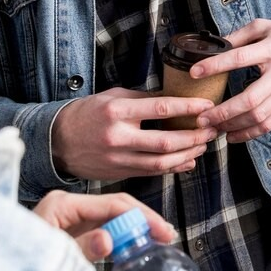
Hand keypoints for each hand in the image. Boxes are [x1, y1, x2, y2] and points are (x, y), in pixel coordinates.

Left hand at [33, 190, 176, 261]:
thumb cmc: (19, 262)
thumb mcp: (52, 255)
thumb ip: (81, 248)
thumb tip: (109, 240)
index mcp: (62, 203)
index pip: (111, 203)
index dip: (140, 216)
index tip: (160, 230)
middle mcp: (69, 206)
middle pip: (115, 206)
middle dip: (142, 220)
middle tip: (166, 235)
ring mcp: (71, 218)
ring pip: (112, 218)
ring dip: (134, 230)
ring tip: (158, 240)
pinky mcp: (74, 231)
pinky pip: (104, 230)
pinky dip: (121, 238)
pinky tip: (136, 245)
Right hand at [51, 87, 218, 181]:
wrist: (58, 141)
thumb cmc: (88, 114)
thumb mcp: (113, 97)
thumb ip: (143, 99)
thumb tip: (175, 97)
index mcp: (117, 112)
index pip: (160, 109)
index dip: (188, 107)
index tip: (207, 105)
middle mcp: (118, 137)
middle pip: (166, 141)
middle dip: (194, 136)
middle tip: (212, 128)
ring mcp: (119, 159)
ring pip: (162, 162)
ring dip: (188, 153)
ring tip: (204, 144)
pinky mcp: (119, 173)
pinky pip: (152, 172)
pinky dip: (174, 167)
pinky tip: (188, 160)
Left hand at [193, 20, 270, 142]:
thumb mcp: (265, 26)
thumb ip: (239, 35)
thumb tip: (214, 45)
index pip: (240, 58)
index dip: (215, 66)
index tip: (194, 72)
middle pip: (250, 99)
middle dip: (222, 112)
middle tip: (201, 118)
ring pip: (258, 117)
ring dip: (233, 126)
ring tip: (213, 128)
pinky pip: (269, 124)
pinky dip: (249, 133)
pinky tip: (232, 135)